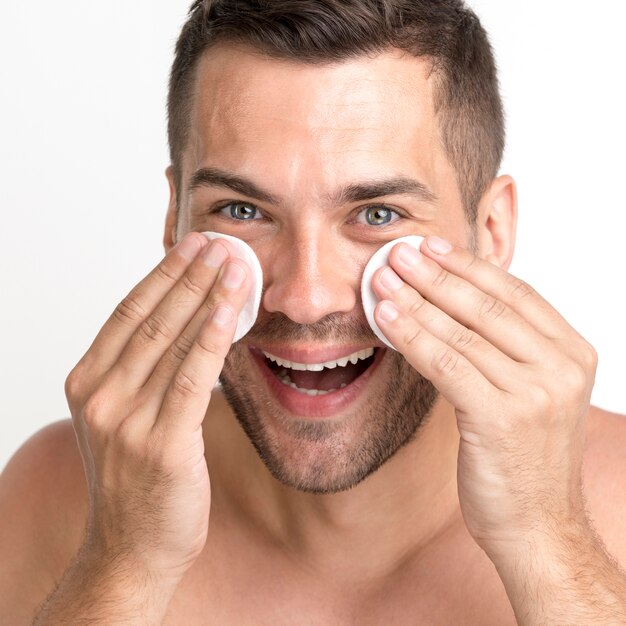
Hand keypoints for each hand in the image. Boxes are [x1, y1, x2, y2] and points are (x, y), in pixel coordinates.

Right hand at [65, 232, 251, 582]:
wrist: (134, 546)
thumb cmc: (137, 479)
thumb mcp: (127, 415)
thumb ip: (147, 370)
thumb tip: (189, 321)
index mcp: (87, 382)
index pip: (128, 312)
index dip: (162, 273)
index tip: (191, 245)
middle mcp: (100, 395)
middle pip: (150, 318)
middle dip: (189, 274)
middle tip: (219, 241)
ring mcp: (125, 420)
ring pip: (171, 342)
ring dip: (206, 296)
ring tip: (233, 262)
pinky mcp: (160, 444)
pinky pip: (190, 379)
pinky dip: (210, 340)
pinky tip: (228, 310)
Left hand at [371, 235, 597, 554]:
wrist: (539, 526)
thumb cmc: (525, 458)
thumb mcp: (529, 393)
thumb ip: (505, 350)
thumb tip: (450, 304)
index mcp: (572, 353)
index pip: (515, 293)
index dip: (469, 266)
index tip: (433, 247)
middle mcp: (561, 367)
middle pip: (486, 306)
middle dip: (435, 275)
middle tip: (398, 253)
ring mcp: (535, 392)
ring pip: (460, 332)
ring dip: (415, 300)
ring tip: (382, 279)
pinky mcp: (502, 417)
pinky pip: (445, 364)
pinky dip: (411, 336)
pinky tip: (385, 319)